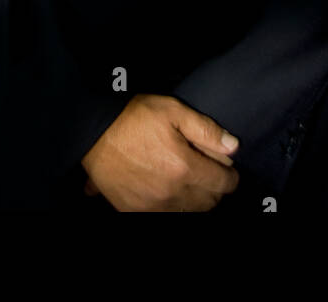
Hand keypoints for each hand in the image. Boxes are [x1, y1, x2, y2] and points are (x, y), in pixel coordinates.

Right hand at [81, 93, 238, 211]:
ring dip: (195, 200)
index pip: (223, 183)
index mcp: (184, 167)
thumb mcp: (173, 111)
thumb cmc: (134, 117)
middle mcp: (171, 193)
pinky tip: (167, 191)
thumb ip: (206, 130)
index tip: (228, 170)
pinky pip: (165, 217)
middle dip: (214, 188)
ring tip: (188, 181)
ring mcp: (153, 206)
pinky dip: (172, 207)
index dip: (230, 176)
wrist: (94, 133)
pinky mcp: (136, 212)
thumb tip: (233, 147)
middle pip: (209, 202)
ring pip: (189, 213)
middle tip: (208, 172)